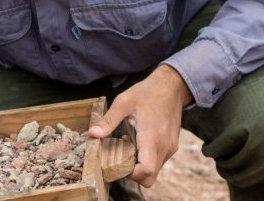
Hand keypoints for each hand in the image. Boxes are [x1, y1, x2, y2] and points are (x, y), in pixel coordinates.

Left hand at [89, 64, 191, 186]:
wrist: (171, 86)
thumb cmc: (147, 92)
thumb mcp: (124, 101)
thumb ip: (108, 120)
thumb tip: (92, 134)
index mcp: (153, 137)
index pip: (145, 171)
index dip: (129, 173)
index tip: (116, 161)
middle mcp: (165, 147)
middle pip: (149, 177)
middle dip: (132, 173)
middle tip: (119, 155)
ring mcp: (170, 148)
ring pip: (153, 171)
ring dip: (138, 164)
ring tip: (127, 143)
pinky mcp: (171, 146)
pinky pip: (157, 162)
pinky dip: (145, 158)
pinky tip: (137, 141)